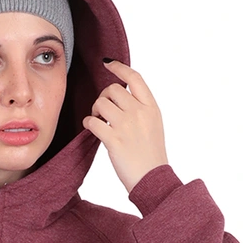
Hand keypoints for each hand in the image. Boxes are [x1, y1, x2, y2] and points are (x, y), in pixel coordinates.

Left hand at [83, 60, 169, 195]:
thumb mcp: (154, 125)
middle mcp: (140, 113)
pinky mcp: (114, 140)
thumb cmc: (151, 155)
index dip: (119, 68)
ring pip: (101, 103)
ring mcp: (127, 126)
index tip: (108, 63)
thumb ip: (141, 108)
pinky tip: (91, 128)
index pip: (134, 78)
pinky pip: (93, 122)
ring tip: (99, 121)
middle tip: (103, 111)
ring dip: (95, 110)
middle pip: (113, 89)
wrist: (152, 179)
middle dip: (104, 97)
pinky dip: (88, 123)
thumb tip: (121, 94)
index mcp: (151, 107)